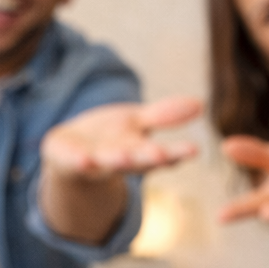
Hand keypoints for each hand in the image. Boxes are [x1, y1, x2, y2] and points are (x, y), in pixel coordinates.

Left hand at [41, 96, 202, 178]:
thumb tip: (202, 104)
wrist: (67, 152)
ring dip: (117, 161)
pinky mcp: (69, 160)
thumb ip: (164, 116)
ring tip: (124, 157)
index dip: (178, 152)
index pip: (164, 154)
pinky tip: (84, 159)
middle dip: (150, 159)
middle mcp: (121, 160)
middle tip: (164, 155)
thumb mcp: (137, 122)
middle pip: (138, 161)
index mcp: (140, 151)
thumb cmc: (108, 137)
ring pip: (108, 163)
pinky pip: (74, 162)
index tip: (195, 150)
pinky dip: (79, 162)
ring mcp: (95, 162)